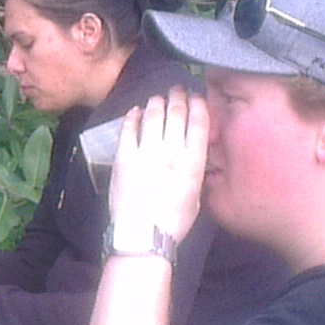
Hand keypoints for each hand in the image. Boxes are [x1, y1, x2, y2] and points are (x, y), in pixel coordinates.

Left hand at [105, 91, 208, 255]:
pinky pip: (129, 128)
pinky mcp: (124, 156)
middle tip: (177, 89)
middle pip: (177, 113)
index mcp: (193, 162)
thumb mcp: (196, 197)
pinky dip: (134, 116)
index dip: (198, 104)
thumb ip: (196, 172)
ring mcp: (146, 152)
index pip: (199, 122)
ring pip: (154, 115)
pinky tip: (136, 111)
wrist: (143, 235)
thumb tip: (195, 157)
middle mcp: (172, 152)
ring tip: (158, 98)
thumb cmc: (172, 222)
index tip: (197, 97)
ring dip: (157, 102)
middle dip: (178, 96)